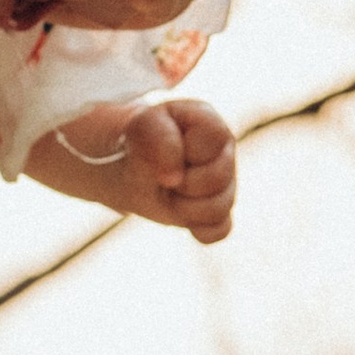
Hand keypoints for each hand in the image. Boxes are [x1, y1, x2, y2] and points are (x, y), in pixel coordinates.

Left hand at [112, 100, 235, 243]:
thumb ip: (159, 139)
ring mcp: (226, 185)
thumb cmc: (141, 142)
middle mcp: (225, 153)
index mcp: (211, 124)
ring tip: (168, 192)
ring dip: (182, 206)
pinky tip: (181, 215)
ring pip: (218, 208)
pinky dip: (196, 228)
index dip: (182, 151)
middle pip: (217, 178)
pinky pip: (219, 230)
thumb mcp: (141, 128)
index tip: (159, 150)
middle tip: (162, 175)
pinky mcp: (219, 214)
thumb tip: (174, 177)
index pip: (214, 139)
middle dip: (180, 182)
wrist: (129, 165)